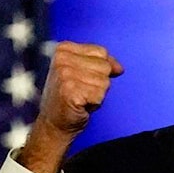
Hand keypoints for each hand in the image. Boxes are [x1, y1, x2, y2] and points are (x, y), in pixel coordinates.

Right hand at [18, 41, 122, 172]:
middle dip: (99, 83)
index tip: (85, 80)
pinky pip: (100, 95)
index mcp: (64, 49)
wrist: (53, 123)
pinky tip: (80, 106)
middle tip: (81, 91)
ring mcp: (65, 75)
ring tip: (81, 98)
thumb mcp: (83, 73)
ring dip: (97, 94)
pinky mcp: (70, 91)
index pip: (101, 52)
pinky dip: (95, 104)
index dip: (102, 69)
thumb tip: (120, 68)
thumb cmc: (70, 97)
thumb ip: (101, 64)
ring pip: (105, 82)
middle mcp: (62, 59)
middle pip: (105, 67)